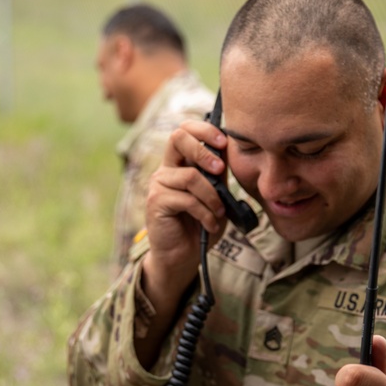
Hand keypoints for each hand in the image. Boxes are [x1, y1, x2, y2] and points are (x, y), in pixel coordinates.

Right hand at [144, 120, 230, 280]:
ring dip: (211, 196)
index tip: (223, 141)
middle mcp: (166, 169)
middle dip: (203, 149)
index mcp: (179, 163)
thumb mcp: (216, 195)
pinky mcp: (157, 202)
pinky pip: (187, 199)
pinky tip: (210, 224)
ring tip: (219, 212)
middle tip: (219, 169)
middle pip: (177, 137)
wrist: (183, 256)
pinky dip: (205, 213)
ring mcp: (158, 184)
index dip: (204, 129)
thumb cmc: (200, 224)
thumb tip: (228, 150)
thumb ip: (218, 174)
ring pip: (190, 176)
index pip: (185, 130)